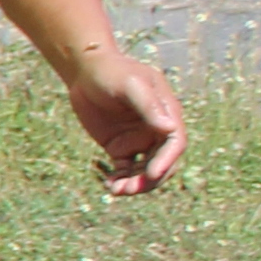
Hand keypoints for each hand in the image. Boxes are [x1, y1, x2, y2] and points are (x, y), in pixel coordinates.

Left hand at [70, 49, 188, 196]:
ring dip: (135, 184)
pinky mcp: (120, 147)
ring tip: (117, 190)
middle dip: (149, 179)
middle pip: (161, 162)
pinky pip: (125, 169)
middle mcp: (156, 131)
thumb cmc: (112, 72)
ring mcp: (138, 140)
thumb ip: (149, 106)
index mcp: (167, 115)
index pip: (174, 143)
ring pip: (144, 170)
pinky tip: (110, 185)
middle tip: (128, 189)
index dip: (167, 161)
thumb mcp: (131, 85)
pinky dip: (121, 180)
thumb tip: (170, 128)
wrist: (86, 70)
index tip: (152, 174)